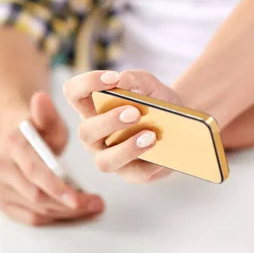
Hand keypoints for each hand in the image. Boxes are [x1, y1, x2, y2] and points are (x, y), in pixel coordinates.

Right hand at [0, 92, 103, 225]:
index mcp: (13, 146)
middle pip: (37, 197)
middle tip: (98, 203)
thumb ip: (47, 113)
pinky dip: (56, 218)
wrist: (10, 135)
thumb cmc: (37, 128)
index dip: (57, 188)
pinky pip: (32, 219)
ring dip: (68, 213)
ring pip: (37, 211)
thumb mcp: (47, 118)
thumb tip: (41, 97)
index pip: (35, 172)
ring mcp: (1, 187)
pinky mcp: (5, 202)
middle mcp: (2, 169)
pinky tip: (75, 212)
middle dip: (70, 205)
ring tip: (93, 206)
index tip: (79, 198)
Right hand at [64, 70, 179, 182]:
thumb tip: (124, 82)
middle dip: (109, 122)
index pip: (74, 93)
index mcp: (92, 108)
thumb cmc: (156, 101)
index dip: (87, 83)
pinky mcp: (131, 173)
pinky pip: (136, 174)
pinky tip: (163, 155)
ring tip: (151, 136)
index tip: (113, 78)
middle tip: (134, 112)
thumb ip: (136, 79)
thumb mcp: (150, 85)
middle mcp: (95, 135)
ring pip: (104, 161)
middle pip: (86, 131)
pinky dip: (151, 165)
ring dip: (127, 149)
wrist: (180, 122)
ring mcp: (109, 156)